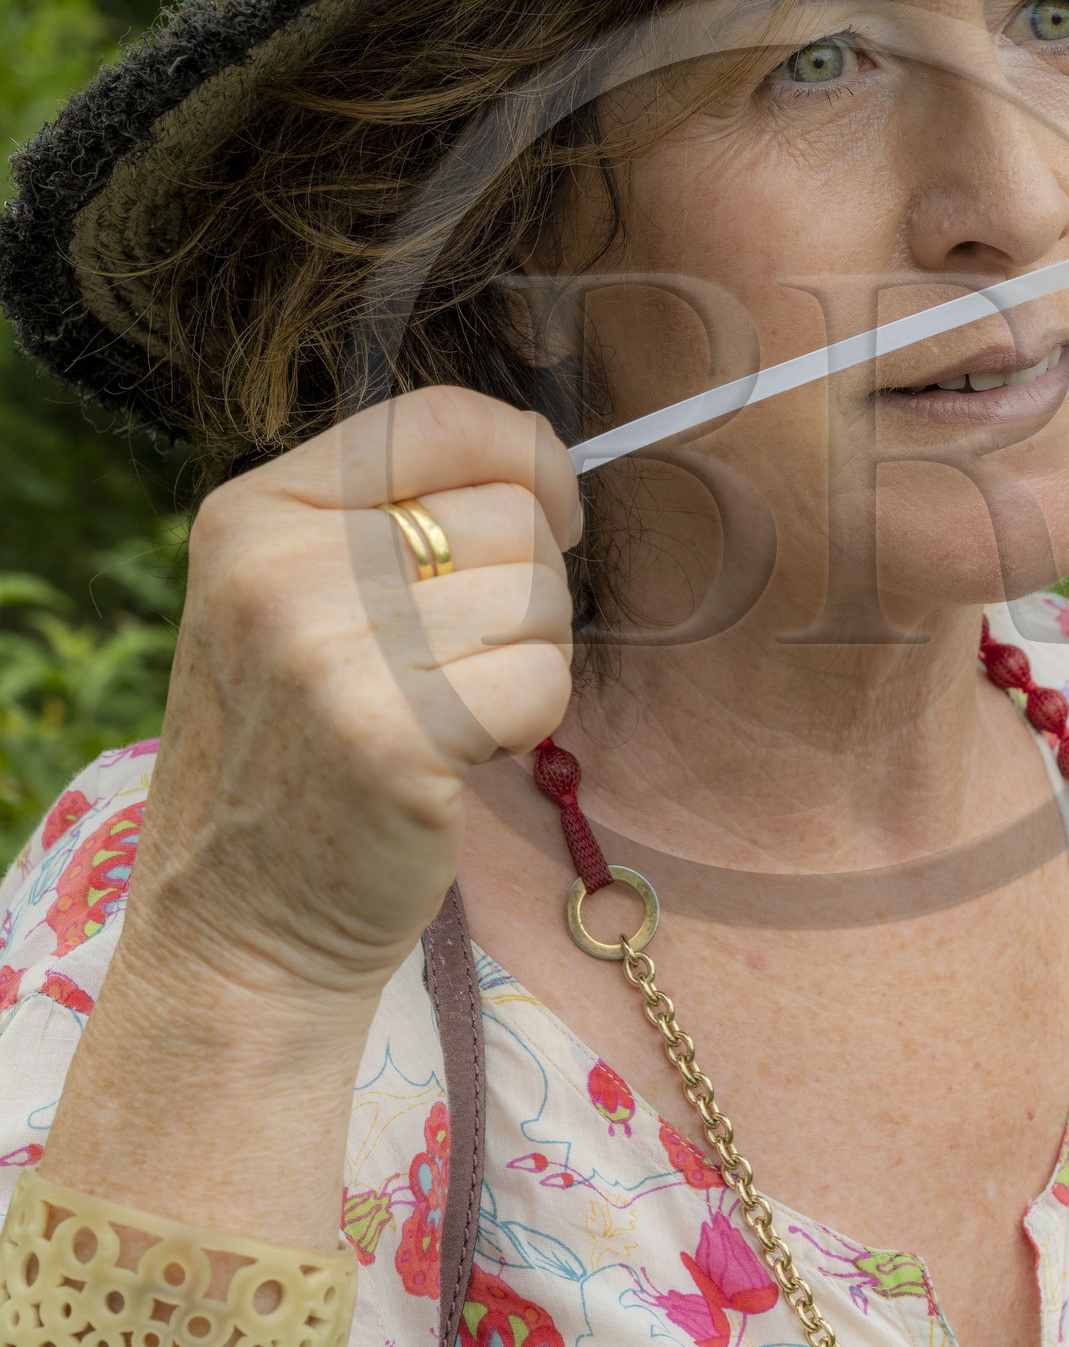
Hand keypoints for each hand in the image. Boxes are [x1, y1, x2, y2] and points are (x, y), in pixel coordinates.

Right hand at [119, 387, 580, 1012]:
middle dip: (527, 586)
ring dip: (531, 658)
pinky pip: (542, 680)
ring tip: (454, 710)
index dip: (528, 456)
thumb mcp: (289, 602)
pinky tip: (459, 756)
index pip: (441, 417)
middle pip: (510, 511)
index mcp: (254, 510)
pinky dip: (529, 723)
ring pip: (539, 593)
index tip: (552, 512)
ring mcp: (329, 649)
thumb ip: (382, 520)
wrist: (238, 929)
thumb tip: (541, 465)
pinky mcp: (391, 734)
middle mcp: (280, 565)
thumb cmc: (296, 759)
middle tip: (464, 662)